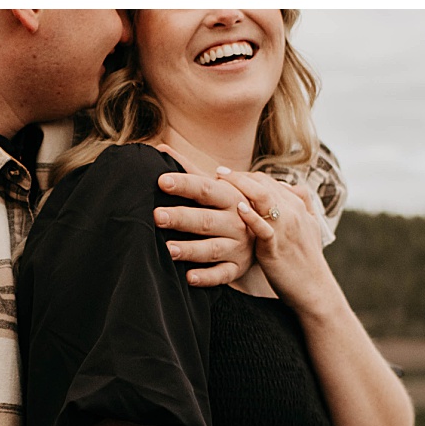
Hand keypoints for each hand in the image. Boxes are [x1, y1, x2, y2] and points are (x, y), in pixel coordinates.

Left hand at [153, 143, 253, 285]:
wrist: (268, 233)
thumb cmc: (232, 206)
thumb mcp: (219, 186)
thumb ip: (189, 170)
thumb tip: (159, 147)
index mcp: (230, 197)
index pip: (205, 189)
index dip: (184, 184)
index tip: (162, 180)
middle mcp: (235, 222)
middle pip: (205, 219)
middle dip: (182, 218)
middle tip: (156, 216)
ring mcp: (237, 247)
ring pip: (212, 249)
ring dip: (190, 249)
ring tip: (168, 249)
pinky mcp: (236, 268)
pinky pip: (222, 275)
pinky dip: (207, 277)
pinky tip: (189, 278)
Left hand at [217, 165, 335, 312]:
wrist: (313, 287)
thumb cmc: (304, 259)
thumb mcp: (307, 227)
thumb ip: (300, 204)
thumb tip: (289, 187)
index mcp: (296, 205)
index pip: (268, 182)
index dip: (246, 176)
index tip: (226, 174)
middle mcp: (292, 211)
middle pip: (263, 184)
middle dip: (239, 176)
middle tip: (217, 172)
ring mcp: (286, 227)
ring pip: (263, 198)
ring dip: (240, 187)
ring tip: (220, 180)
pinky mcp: (277, 246)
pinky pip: (265, 227)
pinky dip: (252, 217)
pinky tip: (238, 208)